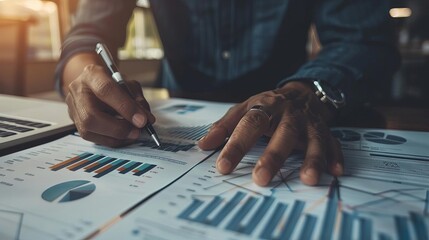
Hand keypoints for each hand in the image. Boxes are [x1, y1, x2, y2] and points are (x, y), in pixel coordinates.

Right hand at [65, 64, 154, 146]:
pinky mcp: (75, 122)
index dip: (125, 107)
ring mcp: (73, 107)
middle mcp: (78, 90)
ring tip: (132, 134)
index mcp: (92, 74)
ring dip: (115, 137)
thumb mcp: (129, 84)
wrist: (94, 83)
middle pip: (91, 115)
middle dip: (118, 128)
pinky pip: (91, 137)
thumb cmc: (113, 83)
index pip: (106, 90)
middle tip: (137, 131)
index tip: (142, 120)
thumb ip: (138, 100)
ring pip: (89, 129)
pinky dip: (111, 140)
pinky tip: (123, 137)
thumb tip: (147, 119)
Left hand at [198, 81, 343, 185]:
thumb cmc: (267, 106)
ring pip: (312, 139)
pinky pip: (333, 143)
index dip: (236, 145)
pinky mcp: (325, 131)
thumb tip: (203, 145)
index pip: (249, 124)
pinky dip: (335, 157)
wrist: (301, 92)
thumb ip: (224, 126)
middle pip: (282, 133)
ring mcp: (309, 123)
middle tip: (261, 179)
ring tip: (308, 179)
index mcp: (265, 106)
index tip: (223, 166)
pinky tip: (336, 172)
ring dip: (312, 158)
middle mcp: (289, 114)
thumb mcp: (243, 109)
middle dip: (273, 156)